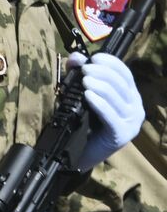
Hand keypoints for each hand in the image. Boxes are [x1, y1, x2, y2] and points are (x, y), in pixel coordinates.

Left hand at [72, 52, 143, 168]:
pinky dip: (99, 103)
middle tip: (85, 69)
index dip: (111, 63)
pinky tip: (88, 96)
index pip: (125, 74)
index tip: (94, 57)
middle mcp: (135, 107)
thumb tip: (75, 57)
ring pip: (116, 97)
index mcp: (130, 96)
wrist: (80, 154)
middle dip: (102, 73)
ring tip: (84, 81)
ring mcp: (130, 122)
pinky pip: (110, 115)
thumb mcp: (82, 96)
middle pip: (120, 83)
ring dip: (99, 85)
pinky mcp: (121, 134)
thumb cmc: (83, 123)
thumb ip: (80, 76)